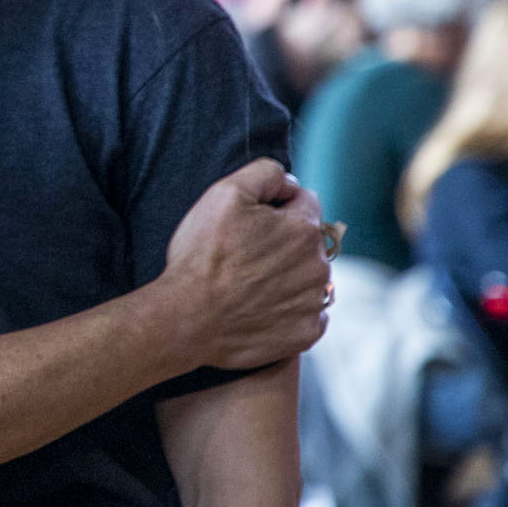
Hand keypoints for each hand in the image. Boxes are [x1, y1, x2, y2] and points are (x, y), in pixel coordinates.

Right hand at [162, 158, 330, 371]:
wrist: (188, 319)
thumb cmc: (202, 256)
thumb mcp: (224, 194)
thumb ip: (264, 173)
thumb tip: (288, 181)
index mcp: (304, 228)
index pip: (305, 201)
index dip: (275, 205)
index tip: (247, 221)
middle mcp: (319, 265)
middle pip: (308, 241)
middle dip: (283, 241)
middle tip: (242, 253)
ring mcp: (314, 303)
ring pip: (309, 277)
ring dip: (288, 275)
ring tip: (247, 283)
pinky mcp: (306, 333)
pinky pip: (308, 314)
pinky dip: (289, 309)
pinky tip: (259, 308)